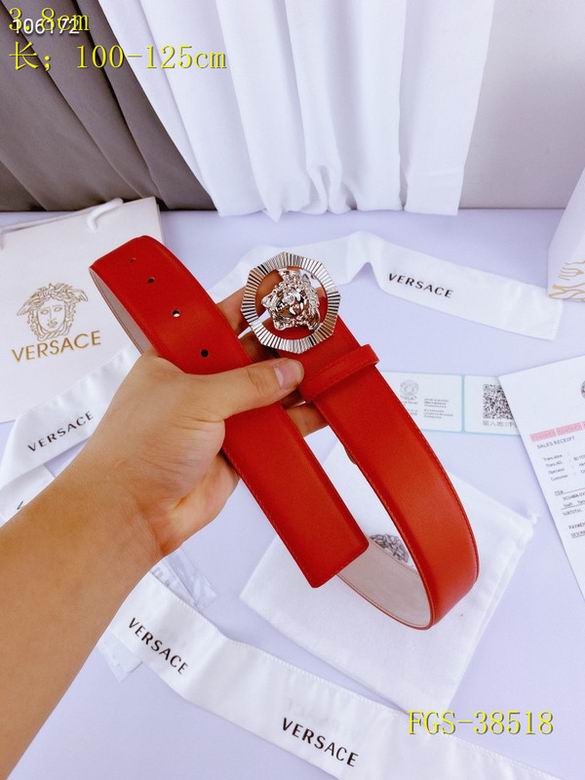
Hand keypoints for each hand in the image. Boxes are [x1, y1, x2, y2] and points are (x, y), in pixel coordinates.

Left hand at [68, 289, 324, 564]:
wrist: (132, 512)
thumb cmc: (137, 449)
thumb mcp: (194, 399)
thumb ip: (246, 383)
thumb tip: (286, 371)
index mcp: (177, 358)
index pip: (220, 322)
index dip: (253, 307)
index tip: (285, 295)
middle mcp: (198, 385)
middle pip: (250, 358)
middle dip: (283, 348)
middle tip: (318, 336)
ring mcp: (218, 419)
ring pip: (266, 396)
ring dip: (295, 386)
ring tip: (327, 371)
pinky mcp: (236, 452)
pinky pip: (273, 433)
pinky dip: (297, 424)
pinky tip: (318, 412)